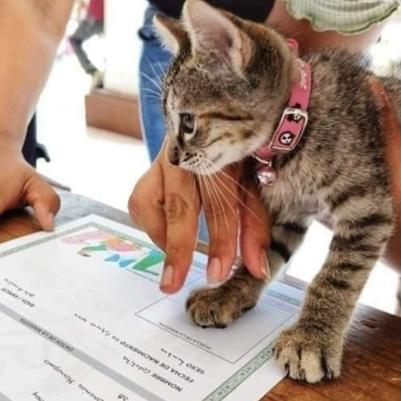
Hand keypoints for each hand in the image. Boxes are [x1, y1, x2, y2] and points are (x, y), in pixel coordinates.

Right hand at [129, 142, 270, 293]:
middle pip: (178, 206)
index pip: (219, 204)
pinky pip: (141, 201)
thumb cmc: (247, 156)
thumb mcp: (259, 188)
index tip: (219, 274)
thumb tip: (258, 271)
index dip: (221, 242)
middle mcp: (187, 155)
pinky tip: (170, 236)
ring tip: (176, 259)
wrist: (224, 117)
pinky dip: (153, 224)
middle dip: (178, 250)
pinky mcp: (154, 169)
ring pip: (146, 201)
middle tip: (173, 283)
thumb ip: (257, 227)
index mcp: (220, 156)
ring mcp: (166, 159)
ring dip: (161, 235)